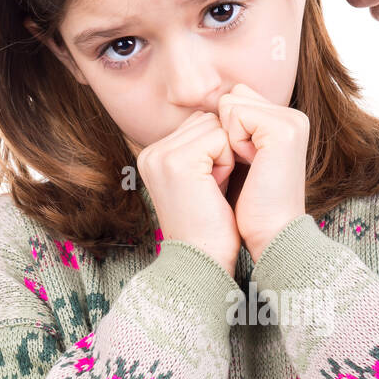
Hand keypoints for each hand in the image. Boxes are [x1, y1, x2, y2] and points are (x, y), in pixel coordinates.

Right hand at [135, 111, 241, 277]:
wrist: (202, 260)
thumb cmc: (211, 226)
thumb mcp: (201, 179)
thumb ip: (203, 148)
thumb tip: (226, 118)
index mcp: (153, 156)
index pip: (198, 124)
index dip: (216, 152)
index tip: (209, 186)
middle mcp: (151, 152)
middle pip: (206, 121)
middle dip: (220, 152)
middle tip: (211, 189)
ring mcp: (161, 155)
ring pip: (214, 126)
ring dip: (225, 157)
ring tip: (212, 189)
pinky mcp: (178, 161)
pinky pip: (220, 138)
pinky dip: (227, 163)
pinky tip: (215, 188)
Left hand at [216, 83, 307, 264]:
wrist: (270, 236)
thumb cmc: (249, 208)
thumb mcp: (240, 161)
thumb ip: (233, 130)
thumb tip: (206, 109)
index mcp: (284, 123)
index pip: (235, 99)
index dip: (223, 131)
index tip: (238, 164)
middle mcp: (292, 117)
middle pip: (232, 97)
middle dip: (223, 131)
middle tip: (242, 165)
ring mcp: (291, 121)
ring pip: (232, 102)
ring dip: (226, 137)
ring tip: (247, 166)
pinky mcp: (283, 130)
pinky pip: (235, 114)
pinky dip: (232, 141)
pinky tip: (250, 164)